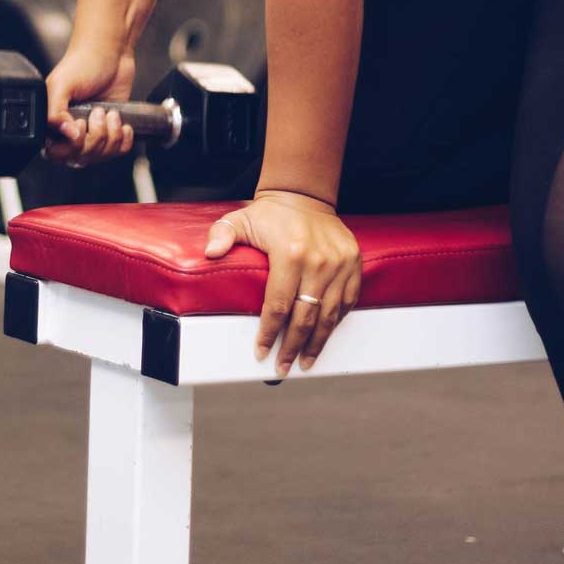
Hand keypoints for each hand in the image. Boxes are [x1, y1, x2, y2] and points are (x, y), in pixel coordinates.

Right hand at [44, 44, 137, 165]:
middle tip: (98, 112)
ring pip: (102, 155)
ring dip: (111, 135)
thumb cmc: (83, 62)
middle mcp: (71, 130)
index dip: (71, 146)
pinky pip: (118, 151)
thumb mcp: (61, 85)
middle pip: (82, 157)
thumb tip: (67, 135)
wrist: (111, 52)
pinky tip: (122, 122)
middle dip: (95, 136)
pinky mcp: (112, 130)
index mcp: (52, 121)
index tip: (81, 126)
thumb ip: (54, 113)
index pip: (57, 153)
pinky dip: (123, 139)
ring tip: (109, 112)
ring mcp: (93, 131)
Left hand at [205, 192, 361, 375]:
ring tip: (304, 362)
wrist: (304, 196)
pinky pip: (347, 301)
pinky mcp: (353, 263)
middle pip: (305, 317)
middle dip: (292, 347)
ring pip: (329, 315)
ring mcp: (339, 264)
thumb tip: (210, 253)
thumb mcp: (240, 219)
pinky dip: (335, 322)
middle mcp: (318, 261)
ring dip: (317, 343)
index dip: (270, 332)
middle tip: (283, 367)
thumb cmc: (270, 214)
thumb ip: (222, 234)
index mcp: (290, 253)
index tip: (262, 351)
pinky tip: (324, 335)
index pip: (278, 305)